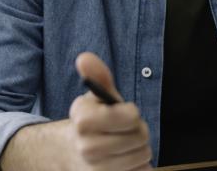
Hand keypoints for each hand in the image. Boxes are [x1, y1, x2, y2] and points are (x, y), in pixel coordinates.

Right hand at [67, 52, 152, 170]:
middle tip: (124, 130)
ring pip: (143, 155)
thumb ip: (97, 76)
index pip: (131, 116)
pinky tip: (124, 160)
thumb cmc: (93, 122)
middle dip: (138, 131)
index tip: (123, 112)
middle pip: (140, 136)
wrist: (73, 154)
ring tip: (123, 145)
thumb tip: (84, 58)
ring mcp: (96, 169)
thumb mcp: (95, 98)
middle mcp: (87, 147)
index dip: (131, 113)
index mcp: (83, 119)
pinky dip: (138, 166)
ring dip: (139, 149)